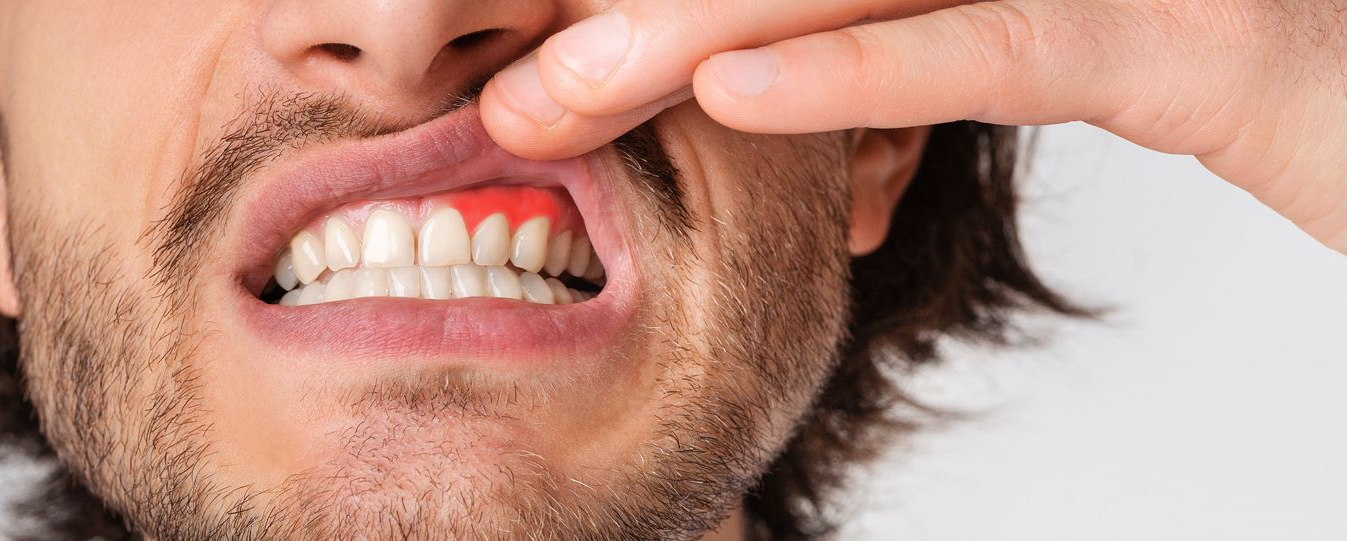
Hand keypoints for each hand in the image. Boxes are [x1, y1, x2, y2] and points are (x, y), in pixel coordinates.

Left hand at [480, 0, 1346, 253]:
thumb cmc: (1208, 56)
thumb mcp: (1035, 16)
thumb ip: (895, 15)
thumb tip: (734, 69)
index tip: (544, 28)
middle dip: (635, 8)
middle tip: (512, 84)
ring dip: (688, 35)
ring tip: (559, 97)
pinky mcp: (1184, 33)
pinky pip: (993, 44)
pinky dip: (854, 70)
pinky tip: (731, 93)